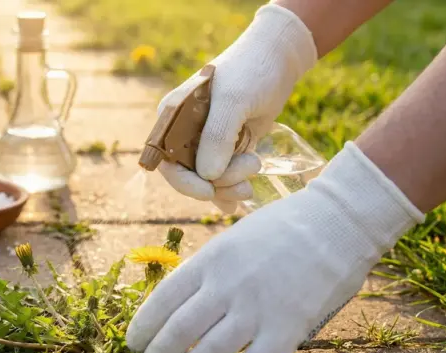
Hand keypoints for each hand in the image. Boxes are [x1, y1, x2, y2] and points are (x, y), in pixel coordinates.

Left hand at [126, 142, 423, 352]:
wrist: (337, 222)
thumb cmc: (281, 228)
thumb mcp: (231, 238)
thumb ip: (206, 270)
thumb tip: (177, 305)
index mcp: (210, 259)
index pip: (163, 300)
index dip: (143, 327)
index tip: (132, 343)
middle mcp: (227, 285)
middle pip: (179, 332)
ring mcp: (257, 309)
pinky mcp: (288, 329)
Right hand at [156, 4, 317, 213]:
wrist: (278, 60)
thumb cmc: (251, 72)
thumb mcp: (233, 101)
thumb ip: (217, 136)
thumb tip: (207, 176)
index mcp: (172, 117)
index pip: (166, 160)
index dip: (184, 181)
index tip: (209, 191)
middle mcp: (183, 132)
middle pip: (190, 174)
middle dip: (217, 182)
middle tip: (249, 174)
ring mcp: (205, 142)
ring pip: (208, 179)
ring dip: (230, 185)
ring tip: (255, 168)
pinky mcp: (225, 148)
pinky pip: (221, 177)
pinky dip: (230, 189)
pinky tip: (241, 199)